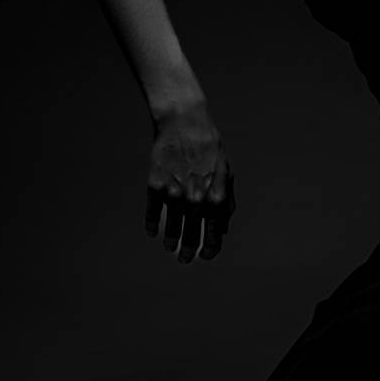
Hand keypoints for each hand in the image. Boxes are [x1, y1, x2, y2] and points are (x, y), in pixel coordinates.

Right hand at [146, 100, 235, 263]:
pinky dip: (152, 225)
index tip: (204, 256)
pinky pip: (152, 213)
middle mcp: (195, 198)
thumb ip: (226, 200)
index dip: (209, 249)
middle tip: (185, 259)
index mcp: (216, 196)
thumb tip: (222, 228)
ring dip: (171, 242)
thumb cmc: (209, 146)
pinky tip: (153, 231)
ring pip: (171, 228)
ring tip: (170, 247)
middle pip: (191, 236)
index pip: (213, 234)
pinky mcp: (155, 185)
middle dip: (188, 251)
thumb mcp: (226, 170)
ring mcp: (174, 193)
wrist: (184, 121)